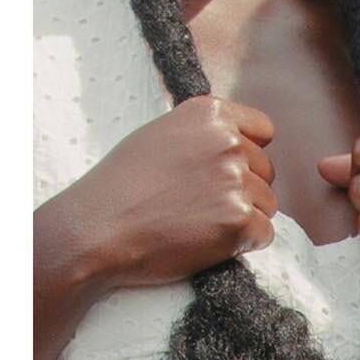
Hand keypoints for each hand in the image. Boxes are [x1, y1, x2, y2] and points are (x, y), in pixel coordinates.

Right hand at [62, 96, 277, 288]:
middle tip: (199, 207)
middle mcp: (228, 142)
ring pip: (267, 204)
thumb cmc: (119, 187)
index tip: (222, 173)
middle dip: (243, 190)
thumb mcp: (160, 135)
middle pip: (266, 170)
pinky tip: (206, 244)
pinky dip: (242, 245)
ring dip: (242, 218)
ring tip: (196, 225)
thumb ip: (203, 133)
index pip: (264, 131)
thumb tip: (240, 141)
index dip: (247, 154)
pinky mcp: (237, 220)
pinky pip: (263, 234)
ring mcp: (235, 181)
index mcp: (211, 114)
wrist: (92, 233)